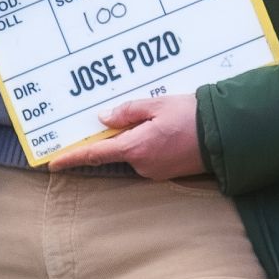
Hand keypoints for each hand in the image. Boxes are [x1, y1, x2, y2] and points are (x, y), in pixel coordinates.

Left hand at [42, 94, 206, 178]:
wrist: (225, 136)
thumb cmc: (192, 117)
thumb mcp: (157, 105)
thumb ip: (127, 112)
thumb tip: (103, 119)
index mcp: (135, 148)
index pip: (95, 155)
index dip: (72, 159)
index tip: (53, 164)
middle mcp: (142, 165)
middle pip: (119, 149)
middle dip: (123, 134)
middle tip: (141, 114)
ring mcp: (155, 172)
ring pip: (135, 152)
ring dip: (140, 137)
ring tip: (163, 119)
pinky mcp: (168, 173)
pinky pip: (150, 157)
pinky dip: (152, 144)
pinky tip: (169, 130)